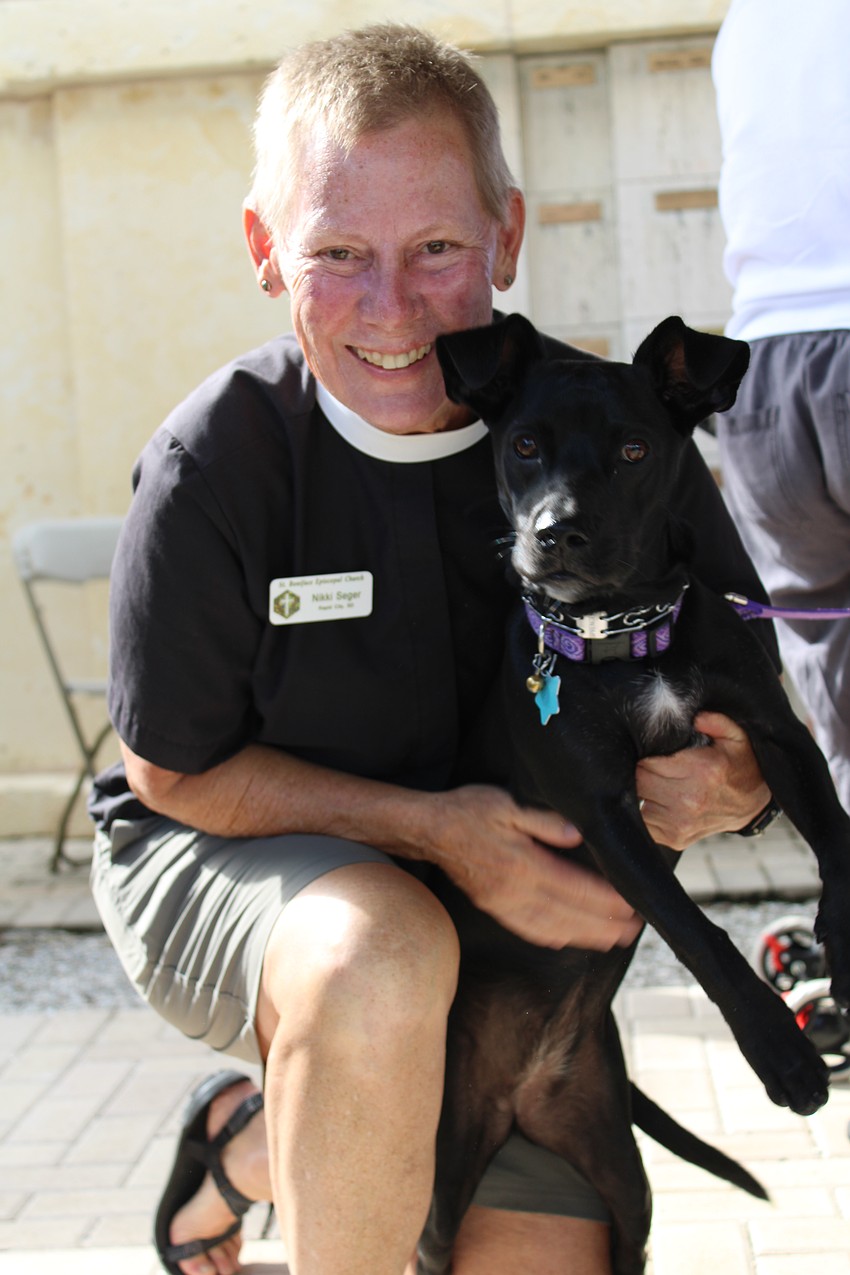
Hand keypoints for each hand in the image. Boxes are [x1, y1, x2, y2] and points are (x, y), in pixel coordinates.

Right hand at [426, 785, 641, 951]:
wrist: (429, 830)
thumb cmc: (468, 811)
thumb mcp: (508, 804)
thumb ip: (544, 821)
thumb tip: (577, 834)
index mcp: (524, 864)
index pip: (575, 887)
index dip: (606, 900)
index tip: (631, 906)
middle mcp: (516, 890)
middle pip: (569, 914)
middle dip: (604, 924)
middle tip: (633, 931)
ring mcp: (504, 903)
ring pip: (551, 927)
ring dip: (584, 936)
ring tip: (611, 940)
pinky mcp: (494, 908)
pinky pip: (528, 929)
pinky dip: (553, 937)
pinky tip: (567, 939)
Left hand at [636, 711, 770, 850]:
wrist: (752, 806)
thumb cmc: (739, 767)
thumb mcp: (736, 737)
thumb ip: (717, 721)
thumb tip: (696, 718)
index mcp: (701, 770)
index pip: (648, 761)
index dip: (646, 754)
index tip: (652, 751)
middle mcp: (689, 799)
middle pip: (639, 780)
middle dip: (642, 771)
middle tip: (653, 766)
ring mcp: (681, 823)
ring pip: (639, 801)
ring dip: (644, 792)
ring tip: (659, 783)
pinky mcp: (675, 839)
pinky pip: (645, 822)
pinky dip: (648, 810)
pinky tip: (661, 801)